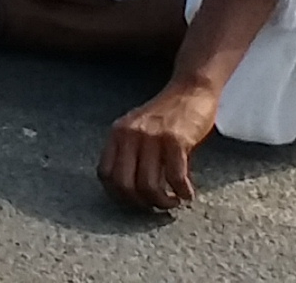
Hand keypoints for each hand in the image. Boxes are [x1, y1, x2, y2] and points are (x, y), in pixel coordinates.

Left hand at [101, 80, 225, 211]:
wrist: (190, 90)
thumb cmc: (166, 115)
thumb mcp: (138, 128)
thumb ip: (129, 152)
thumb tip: (128, 190)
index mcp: (117, 133)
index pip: (104, 173)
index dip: (118, 194)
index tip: (134, 201)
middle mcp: (130, 134)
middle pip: (124, 184)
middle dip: (140, 203)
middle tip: (155, 206)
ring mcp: (152, 137)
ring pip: (148, 185)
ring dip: (162, 202)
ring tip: (173, 202)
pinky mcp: (176, 140)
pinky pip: (175, 177)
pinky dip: (182, 192)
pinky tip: (187, 193)